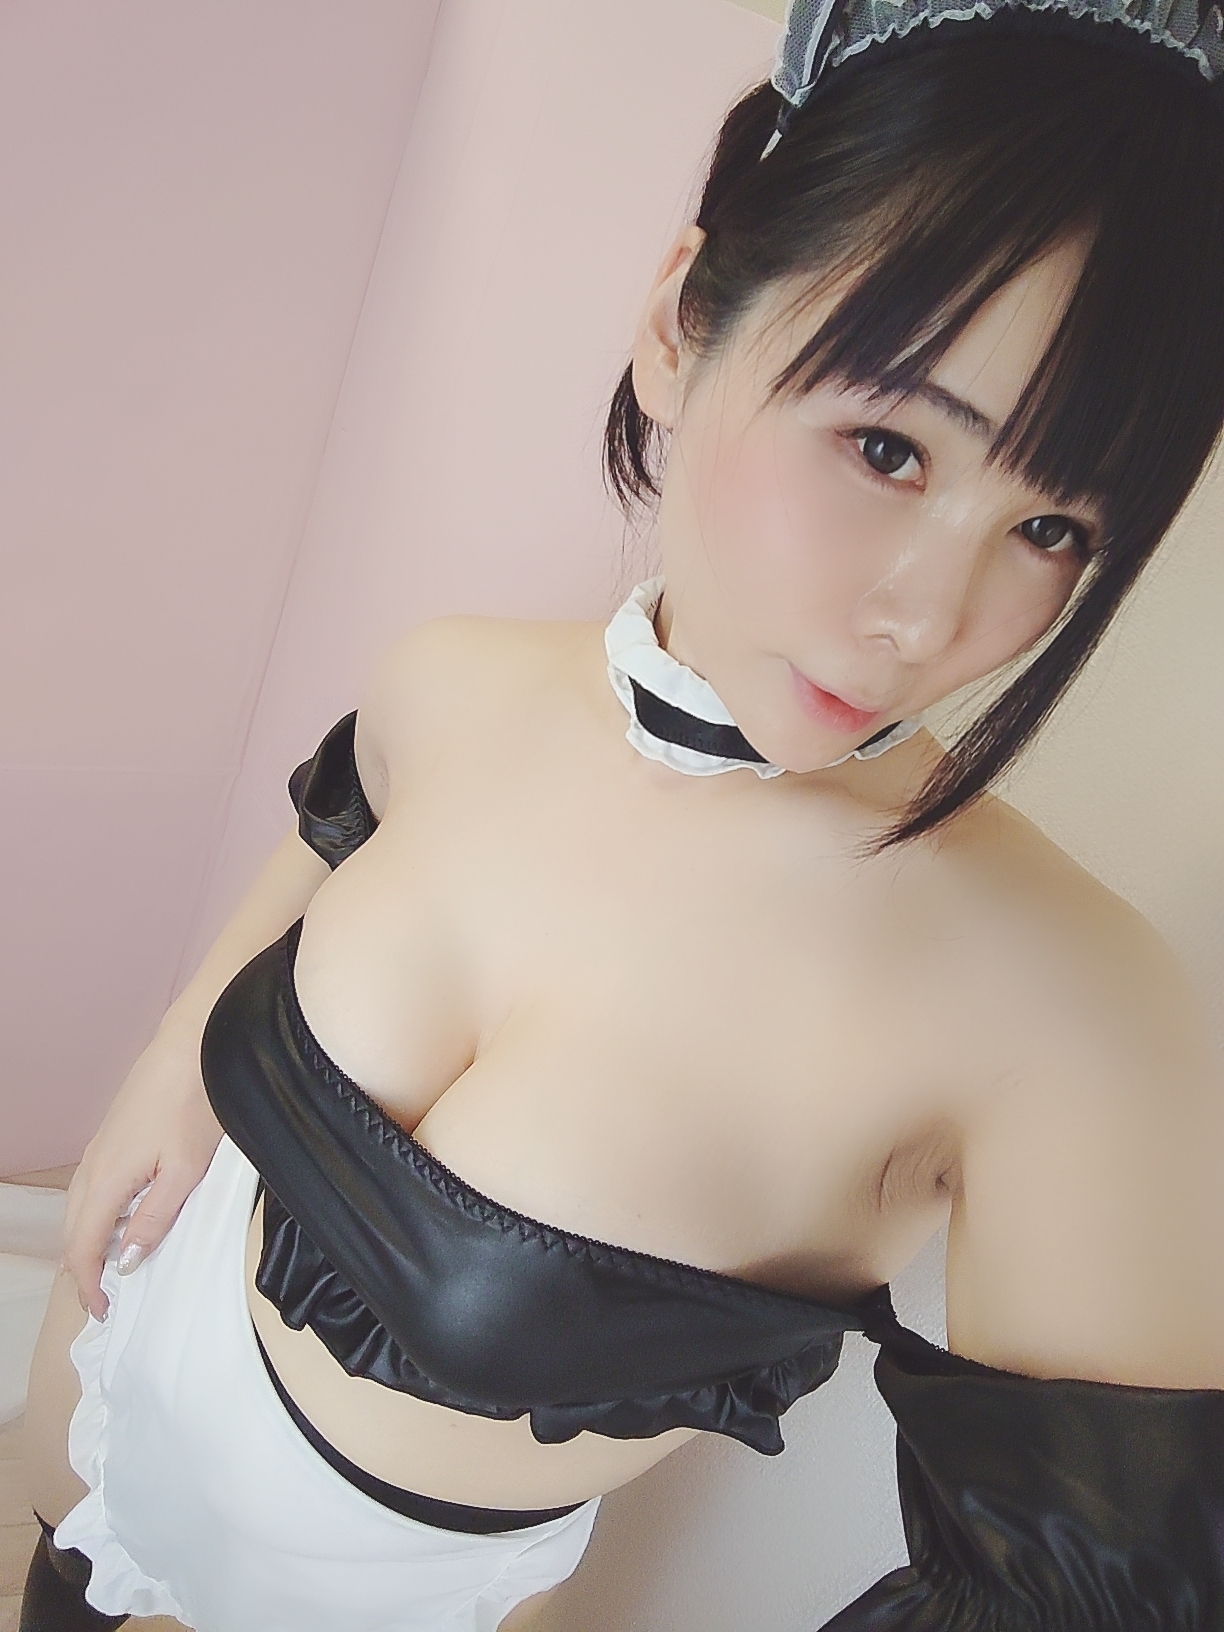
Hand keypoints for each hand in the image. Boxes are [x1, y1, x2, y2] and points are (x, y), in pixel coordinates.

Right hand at [62, 1033, 221, 1320]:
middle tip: (105, 1297)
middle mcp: (93, 1165)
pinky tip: (120, 1216)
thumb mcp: (184, 1171)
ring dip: (87, 1241)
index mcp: (107, 1180)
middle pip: (72, 1231)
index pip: (83, 1248)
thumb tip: (126, 1261)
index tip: (103, 1311)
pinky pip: (90, 1186)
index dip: (88, 1285)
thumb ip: (155, 1219)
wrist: (192, 1043)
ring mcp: (100, 1147)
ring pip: (78, 1208)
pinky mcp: (112, 1134)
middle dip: (82, 1269)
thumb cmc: (194, 1102)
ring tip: (111, 1265)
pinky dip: (95, 1214)